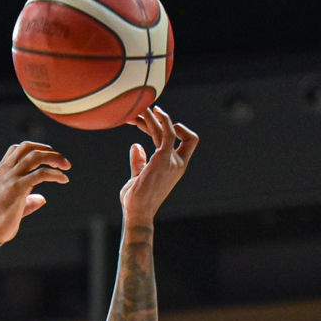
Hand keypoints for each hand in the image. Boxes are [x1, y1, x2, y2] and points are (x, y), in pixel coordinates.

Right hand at [0, 141, 70, 245]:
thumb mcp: (12, 205)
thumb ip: (27, 199)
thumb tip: (41, 199)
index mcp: (0, 173)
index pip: (16, 149)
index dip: (34, 148)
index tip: (47, 157)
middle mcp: (4, 171)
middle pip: (27, 147)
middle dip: (47, 149)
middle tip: (60, 159)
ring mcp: (11, 178)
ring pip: (35, 156)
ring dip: (54, 157)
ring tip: (66, 165)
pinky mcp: (18, 188)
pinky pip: (41, 173)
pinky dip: (55, 173)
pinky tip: (63, 179)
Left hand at [118, 106, 197, 224]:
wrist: (138, 212)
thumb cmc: (136, 200)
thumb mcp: (138, 177)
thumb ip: (139, 161)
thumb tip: (136, 146)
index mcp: (174, 167)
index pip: (183, 141)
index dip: (175, 129)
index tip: (157, 123)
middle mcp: (177, 162)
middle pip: (174, 133)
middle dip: (159, 121)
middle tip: (144, 111)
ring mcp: (172, 160)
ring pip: (168, 130)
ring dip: (156, 118)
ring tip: (144, 108)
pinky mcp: (163, 158)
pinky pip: (167, 133)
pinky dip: (163, 120)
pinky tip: (155, 112)